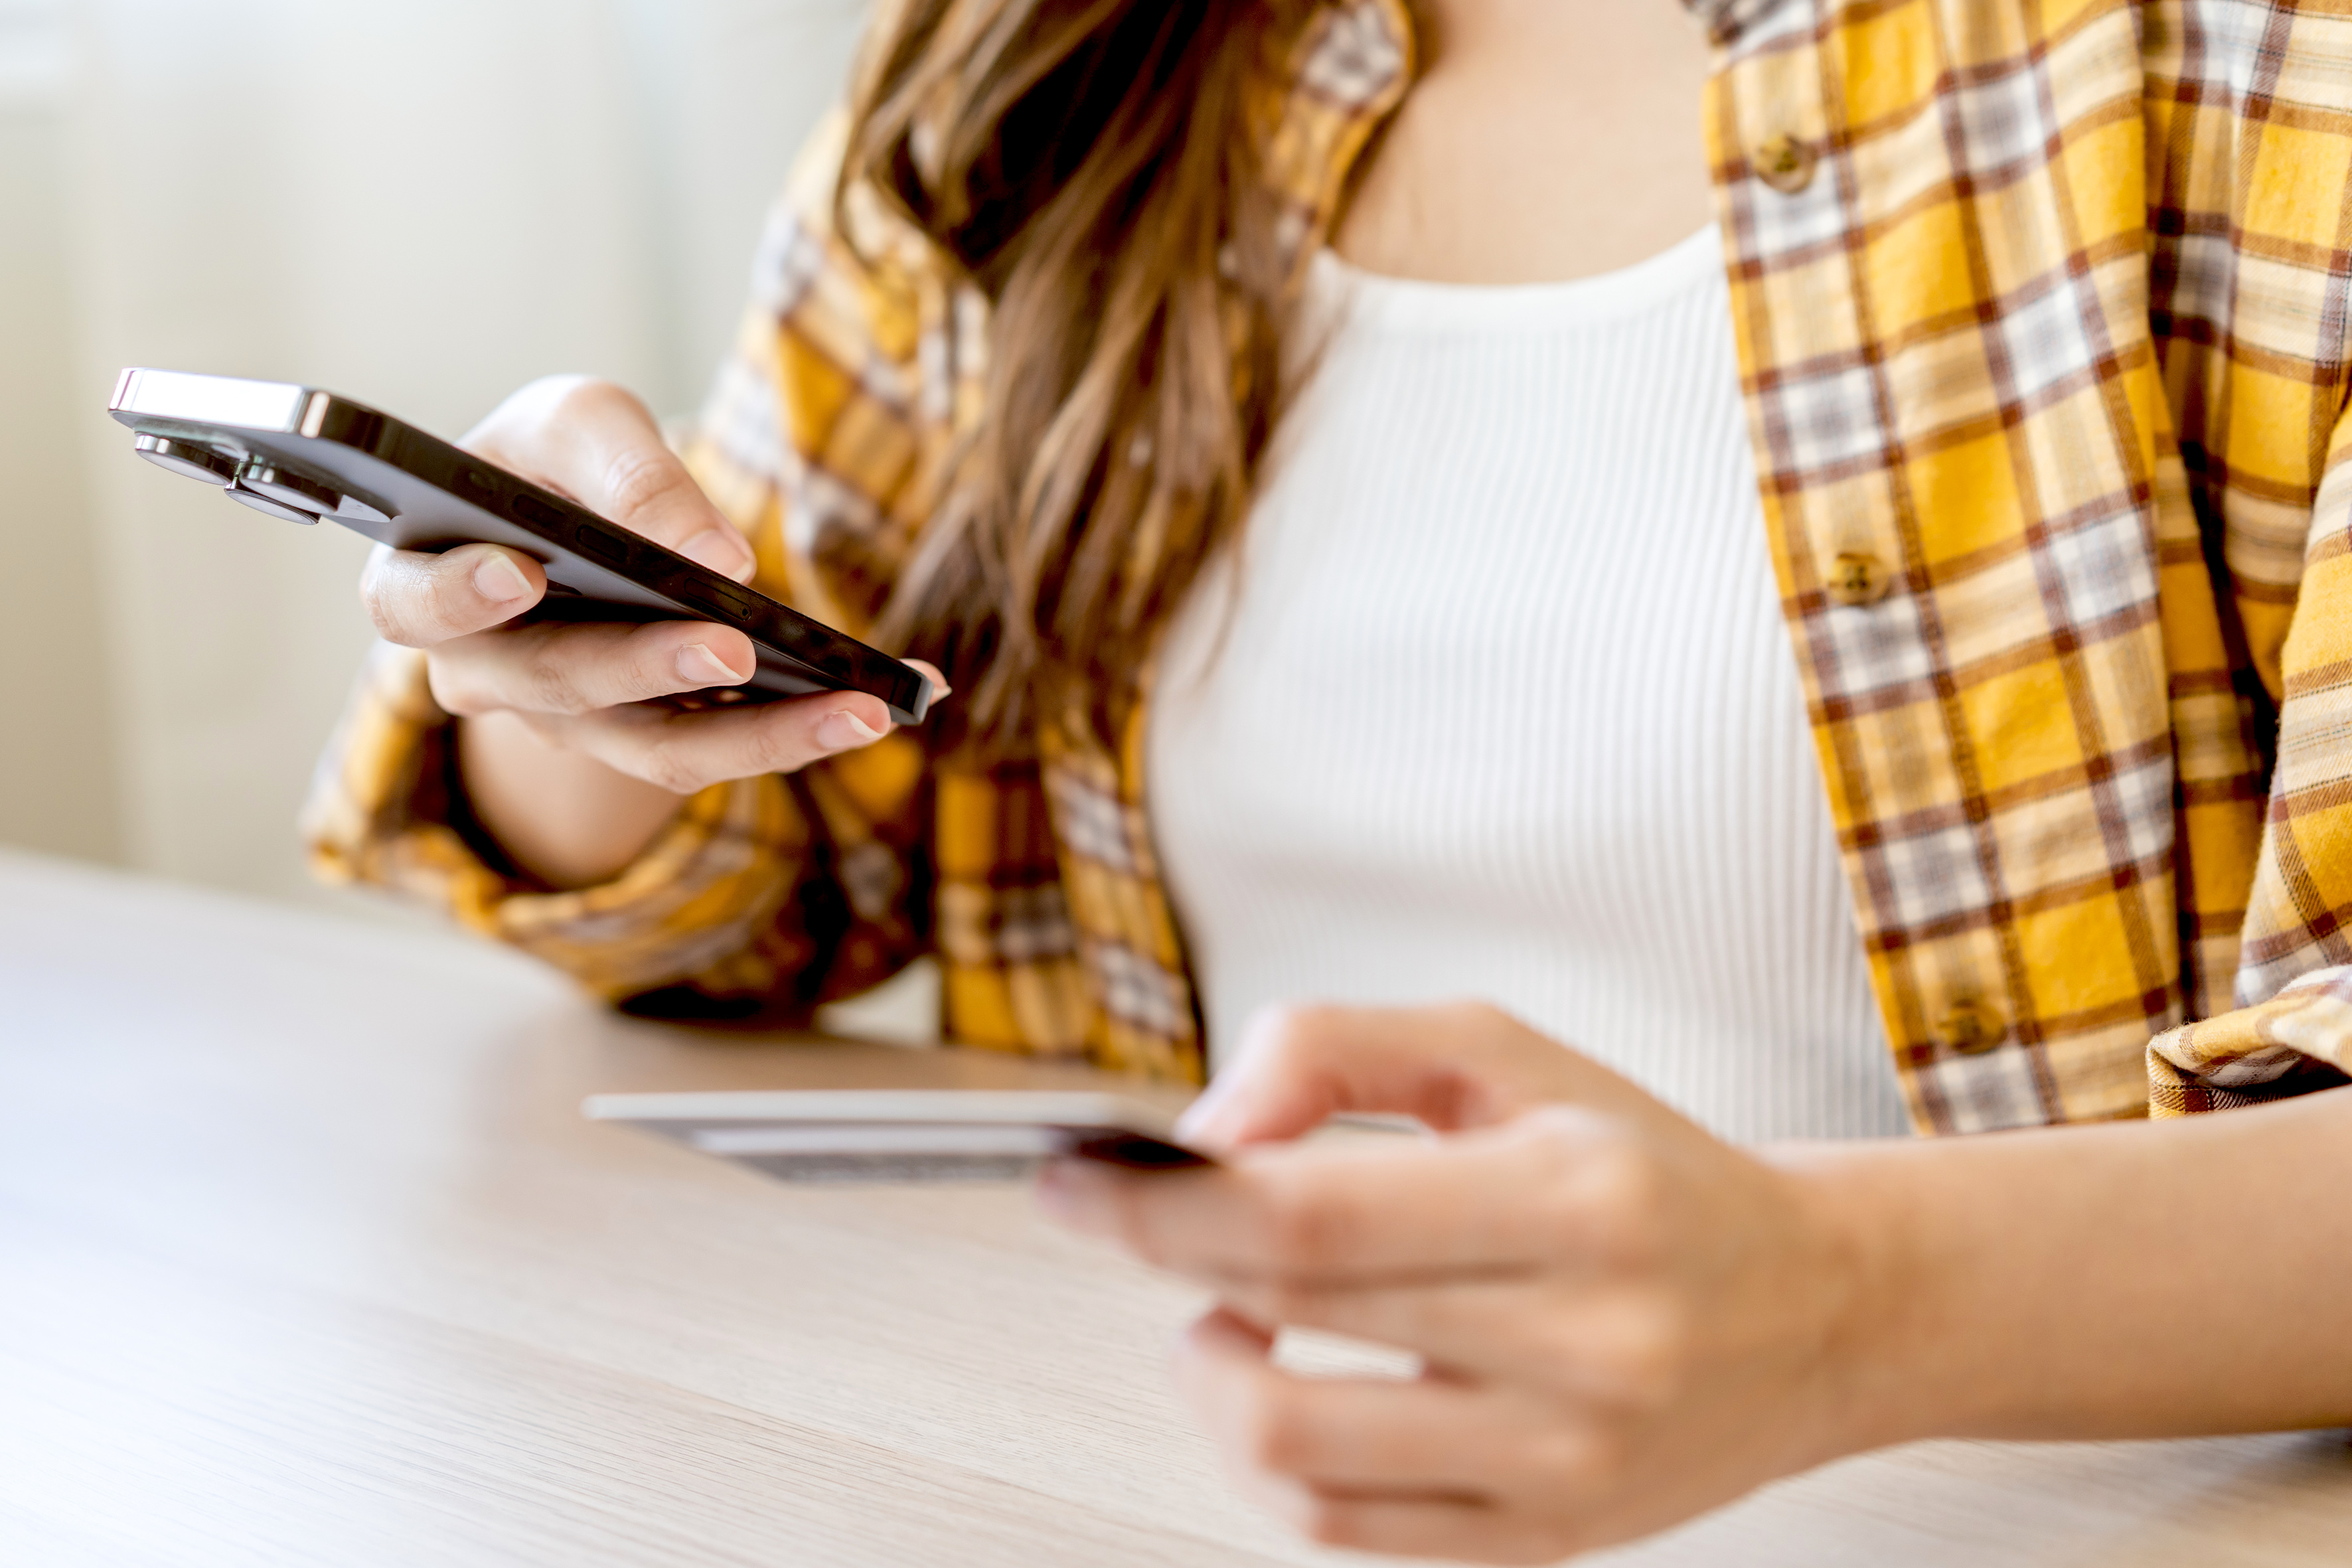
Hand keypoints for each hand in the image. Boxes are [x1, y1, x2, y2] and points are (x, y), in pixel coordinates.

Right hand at [359, 375, 937, 796]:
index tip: (522, 572)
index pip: (415, 604)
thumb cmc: (556, 462)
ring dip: (766, 733)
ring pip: (658, 749)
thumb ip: (627, 472)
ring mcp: (570, 724)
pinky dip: (808, 727)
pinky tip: (891, 701)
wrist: (583, 517)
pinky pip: (725, 749)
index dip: (461, 595)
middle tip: (733, 647)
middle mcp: (485, 675)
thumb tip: (715, 559)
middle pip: (561, 687)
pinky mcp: (648, 741)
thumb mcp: (579, 424)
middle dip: (652, 667)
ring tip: (860, 709)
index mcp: (422, 584)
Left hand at [1037, 1003, 1873, 1562]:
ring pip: (1290, 1450)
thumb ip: (1339, 1048)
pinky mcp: (1541, 1542)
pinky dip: (1266, 1454)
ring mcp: (1564, 1463)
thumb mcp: (1508, 1050)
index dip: (1160, 1199)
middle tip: (1123, 1212)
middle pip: (1285, 1316)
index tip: (1077, 1174)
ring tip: (1223, 1306)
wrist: (1814, 1308)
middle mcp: (1585, 1343)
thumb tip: (1207, 1130)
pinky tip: (1279, 1378)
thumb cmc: (1649, 1169)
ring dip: (1206, 1369)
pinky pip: (1340, 1529)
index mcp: (1579, 1197)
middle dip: (1158, 1255)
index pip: (1311, 1214)